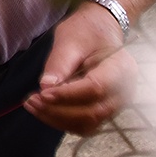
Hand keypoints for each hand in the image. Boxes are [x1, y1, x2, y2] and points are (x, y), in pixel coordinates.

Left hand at [24, 4, 134, 135]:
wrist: (101, 31)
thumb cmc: (88, 31)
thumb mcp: (71, 39)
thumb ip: (60, 63)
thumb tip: (46, 87)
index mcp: (121, 68)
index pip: (95, 88)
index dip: (67, 95)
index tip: (42, 94)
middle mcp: (124, 91)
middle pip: (93, 111)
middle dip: (58, 111)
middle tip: (31, 101)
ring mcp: (116, 104)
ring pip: (88, 124)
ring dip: (58, 120)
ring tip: (33, 106)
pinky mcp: (104, 110)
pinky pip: (85, 125)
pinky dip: (63, 122)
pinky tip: (44, 110)